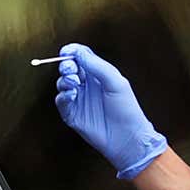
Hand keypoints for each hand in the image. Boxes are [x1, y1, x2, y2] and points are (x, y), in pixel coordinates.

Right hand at [55, 44, 166, 179]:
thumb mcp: (115, 81)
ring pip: (62, 83)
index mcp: (98, 74)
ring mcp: (78, 100)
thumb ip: (96, 65)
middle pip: (69, 68)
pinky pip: (61, 101)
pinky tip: (72, 95)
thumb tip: (77, 52)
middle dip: (66, 65)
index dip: (72, 52)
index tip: (67, 51)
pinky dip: (63, 95)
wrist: (127, 137)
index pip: (81, 57)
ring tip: (74, 83)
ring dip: (65, 80)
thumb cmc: (126, 108)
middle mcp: (86, 85)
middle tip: (70, 68)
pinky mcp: (72, 114)